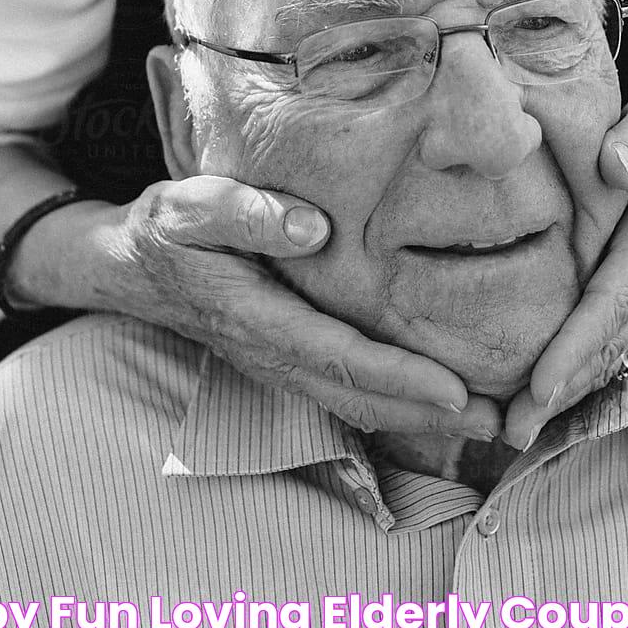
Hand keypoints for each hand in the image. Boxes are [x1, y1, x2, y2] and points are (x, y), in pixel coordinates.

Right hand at [92, 176, 501, 440]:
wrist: (128, 265)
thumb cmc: (167, 227)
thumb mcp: (192, 205)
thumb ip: (248, 213)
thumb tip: (315, 229)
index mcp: (255, 317)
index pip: (339, 357)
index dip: (398, 378)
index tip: (454, 390)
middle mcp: (272, 353)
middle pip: (359, 396)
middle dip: (429, 414)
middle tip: (498, 422)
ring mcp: (279, 363)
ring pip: (356, 403)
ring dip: (420, 416)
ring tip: (486, 420)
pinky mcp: (287, 357)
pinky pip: (347, 391)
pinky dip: (395, 402)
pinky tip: (436, 402)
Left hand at [503, 84, 627, 449]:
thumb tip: (614, 165)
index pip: (613, 297)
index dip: (578, 342)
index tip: (542, 382)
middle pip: (605, 342)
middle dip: (561, 390)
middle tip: (512, 430)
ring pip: (605, 354)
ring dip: (563, 395)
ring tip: (512, 431)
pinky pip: (604, 344)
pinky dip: (572, 378)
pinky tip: (534, 403)